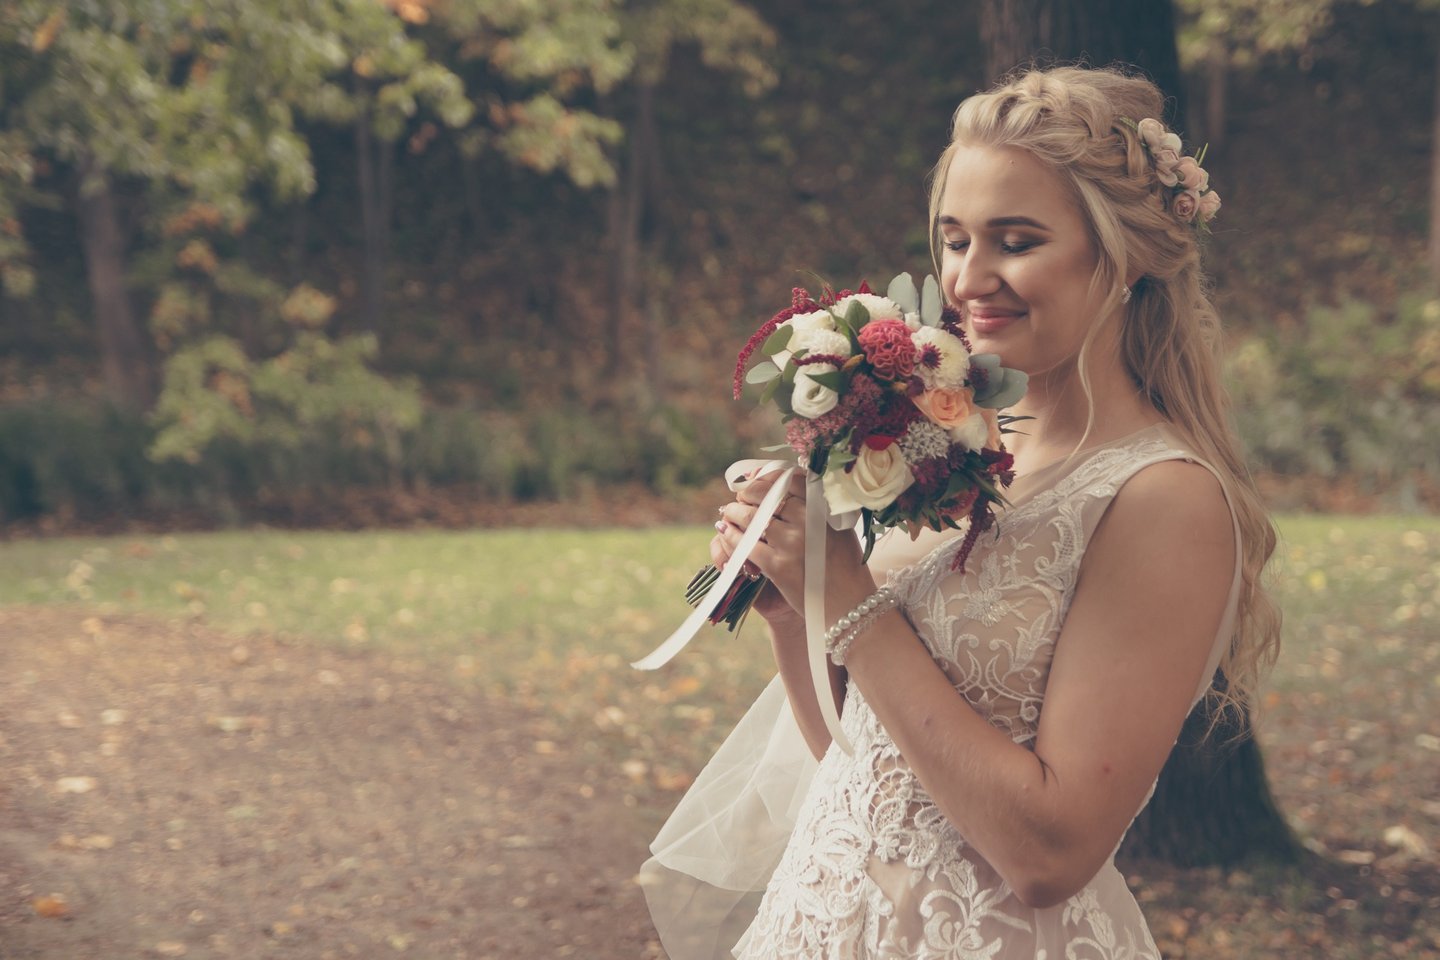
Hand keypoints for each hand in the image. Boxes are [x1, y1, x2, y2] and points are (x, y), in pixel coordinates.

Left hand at [714, 469, 873, 625]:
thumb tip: (784, 483)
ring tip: (728, 514)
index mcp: (823, 507)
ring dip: (734, 514)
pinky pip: (745, 545)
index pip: (788, 480)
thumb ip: (817, 505)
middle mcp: (807, 521)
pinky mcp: (778, 566)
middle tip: (739, 498)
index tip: (755, 481)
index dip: (766, 479)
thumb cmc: (844, 564)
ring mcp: (791, 543)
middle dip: (746, 495)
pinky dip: (732, 538)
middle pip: (765, 497)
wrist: (848, 603)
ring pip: (751, 519)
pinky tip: (726, 533)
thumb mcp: (839, 526)